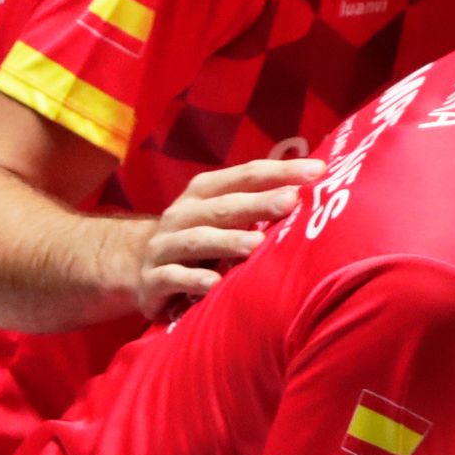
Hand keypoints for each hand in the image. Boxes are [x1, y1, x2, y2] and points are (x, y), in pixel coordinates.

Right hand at [133, 157, 322, 315]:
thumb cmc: (200, 236)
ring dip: (226, 241)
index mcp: (204, 192)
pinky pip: (172, 278)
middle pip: (223, 206)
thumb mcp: (223, 216)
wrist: (135, 267)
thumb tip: (319, 190)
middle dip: (258, 203)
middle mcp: (182, 215)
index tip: (319, 170)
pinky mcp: (152, 280)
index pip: (246, 175)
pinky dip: (192, 281)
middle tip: (291, 201)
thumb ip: (260, 204)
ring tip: (256, 245)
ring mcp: (164, 247)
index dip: (281, 171)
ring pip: (196, 240)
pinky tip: (213, 284)